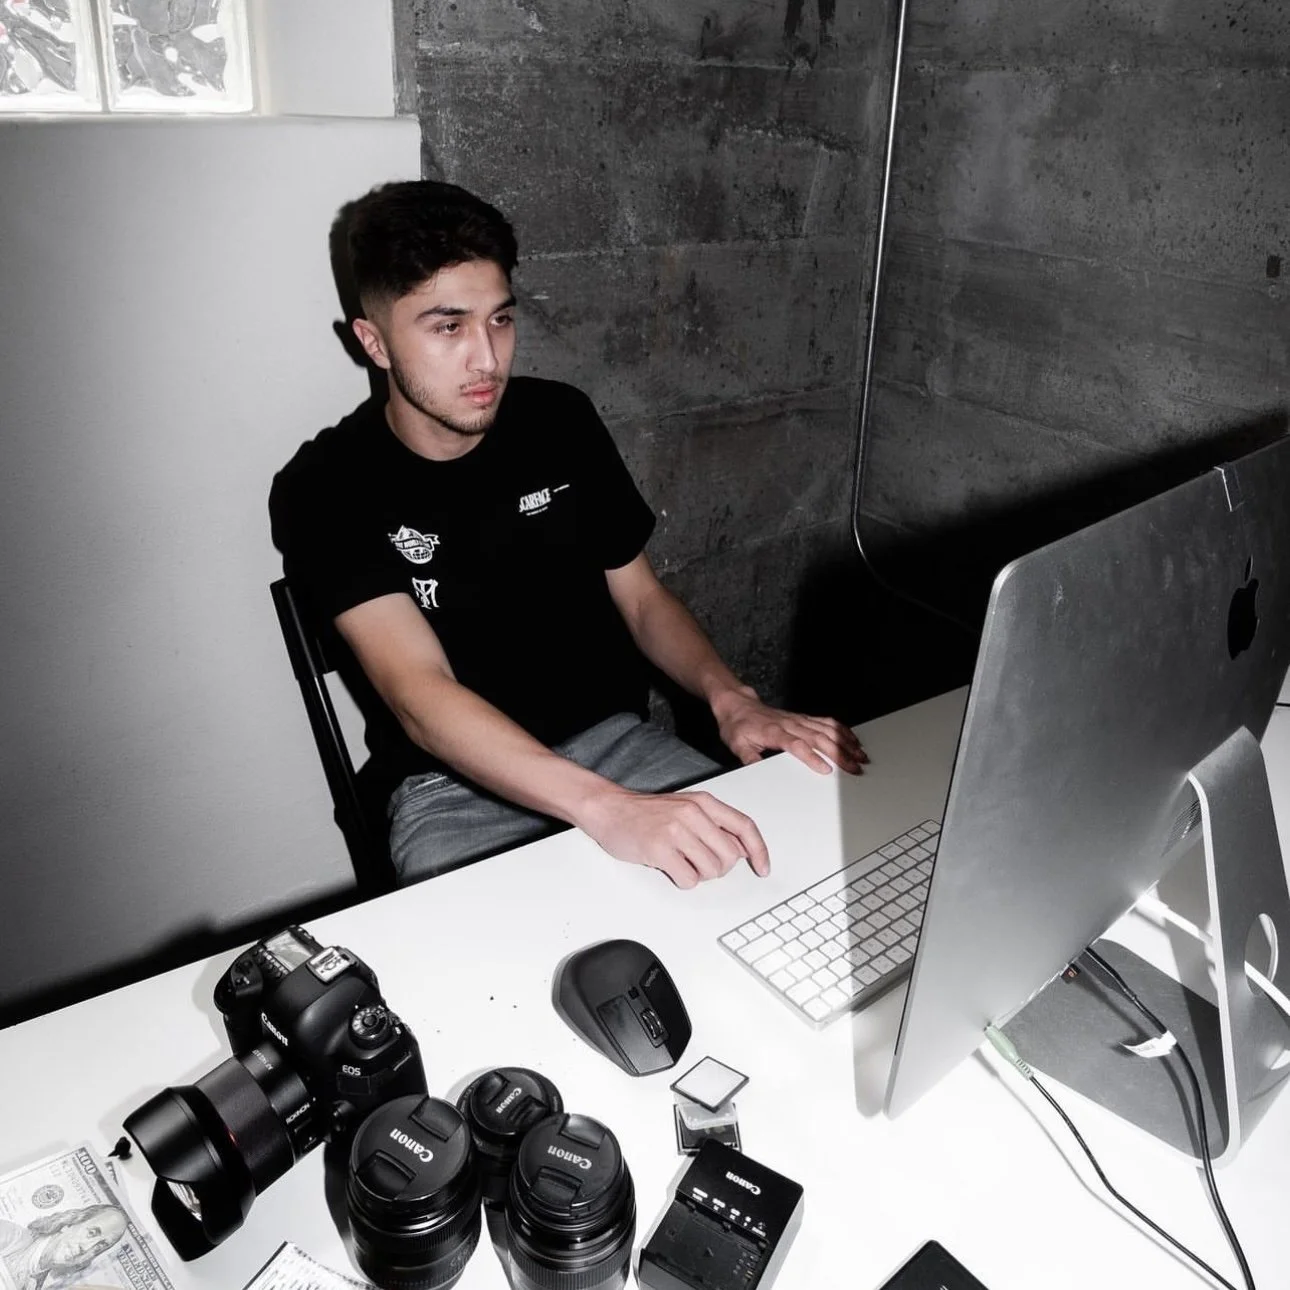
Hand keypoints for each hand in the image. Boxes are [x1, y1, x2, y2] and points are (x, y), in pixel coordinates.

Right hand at [575, 786, 769, 888]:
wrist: (609, 809)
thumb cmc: (646, 813)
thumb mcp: (686, 808)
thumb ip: (714, 825)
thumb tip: (741, 851)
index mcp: (704, 802)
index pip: (744, 827)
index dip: (759, 851)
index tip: (763, 868)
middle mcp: (693, 813)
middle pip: (729, 857)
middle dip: (719, 869)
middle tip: (698, 863)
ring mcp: (676, 831)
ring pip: (711, 871)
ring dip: (698, 875)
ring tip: (680, 862)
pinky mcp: (659, 849)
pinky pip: (688, 879)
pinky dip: (682, 880)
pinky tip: (668, 866)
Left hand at [712, 686, 867, 774]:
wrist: (737, 705)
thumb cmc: (737, 726)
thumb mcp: (737, 745)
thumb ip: (749, 759)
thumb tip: (758, 773)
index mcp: (774, 732)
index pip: (797, 745)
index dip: (812, 757)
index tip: (826, 769)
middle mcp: (790, 724)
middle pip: (818, 738)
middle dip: (839, 753)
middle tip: (854, 768)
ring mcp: (798, 719)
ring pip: (827, 729)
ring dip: (845, 742)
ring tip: (860, 755)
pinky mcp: (802, 717)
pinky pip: (826, 722)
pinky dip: (842, 730)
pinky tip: (853, 739)